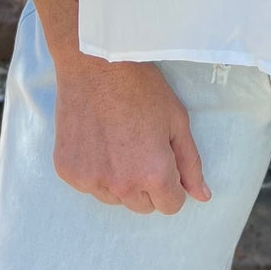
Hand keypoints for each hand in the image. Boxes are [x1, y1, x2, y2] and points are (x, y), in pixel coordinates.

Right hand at [53, 55, 210, 213]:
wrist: (95, 63)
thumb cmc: (140, 87)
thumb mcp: (176, 121)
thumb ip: (191, 164)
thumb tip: (202, 196)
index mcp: (153, 174)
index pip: (170, 206)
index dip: (172, 184)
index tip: (164, 160)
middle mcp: (121, 185)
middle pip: (142, 206)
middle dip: (147, 184)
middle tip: (140, 146)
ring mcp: (91, 181)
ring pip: (114, 199)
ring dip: (119, 180)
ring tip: (117, 141)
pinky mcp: (68, 172)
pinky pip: (89, 185)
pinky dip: (95, 170)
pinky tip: (97, 140)